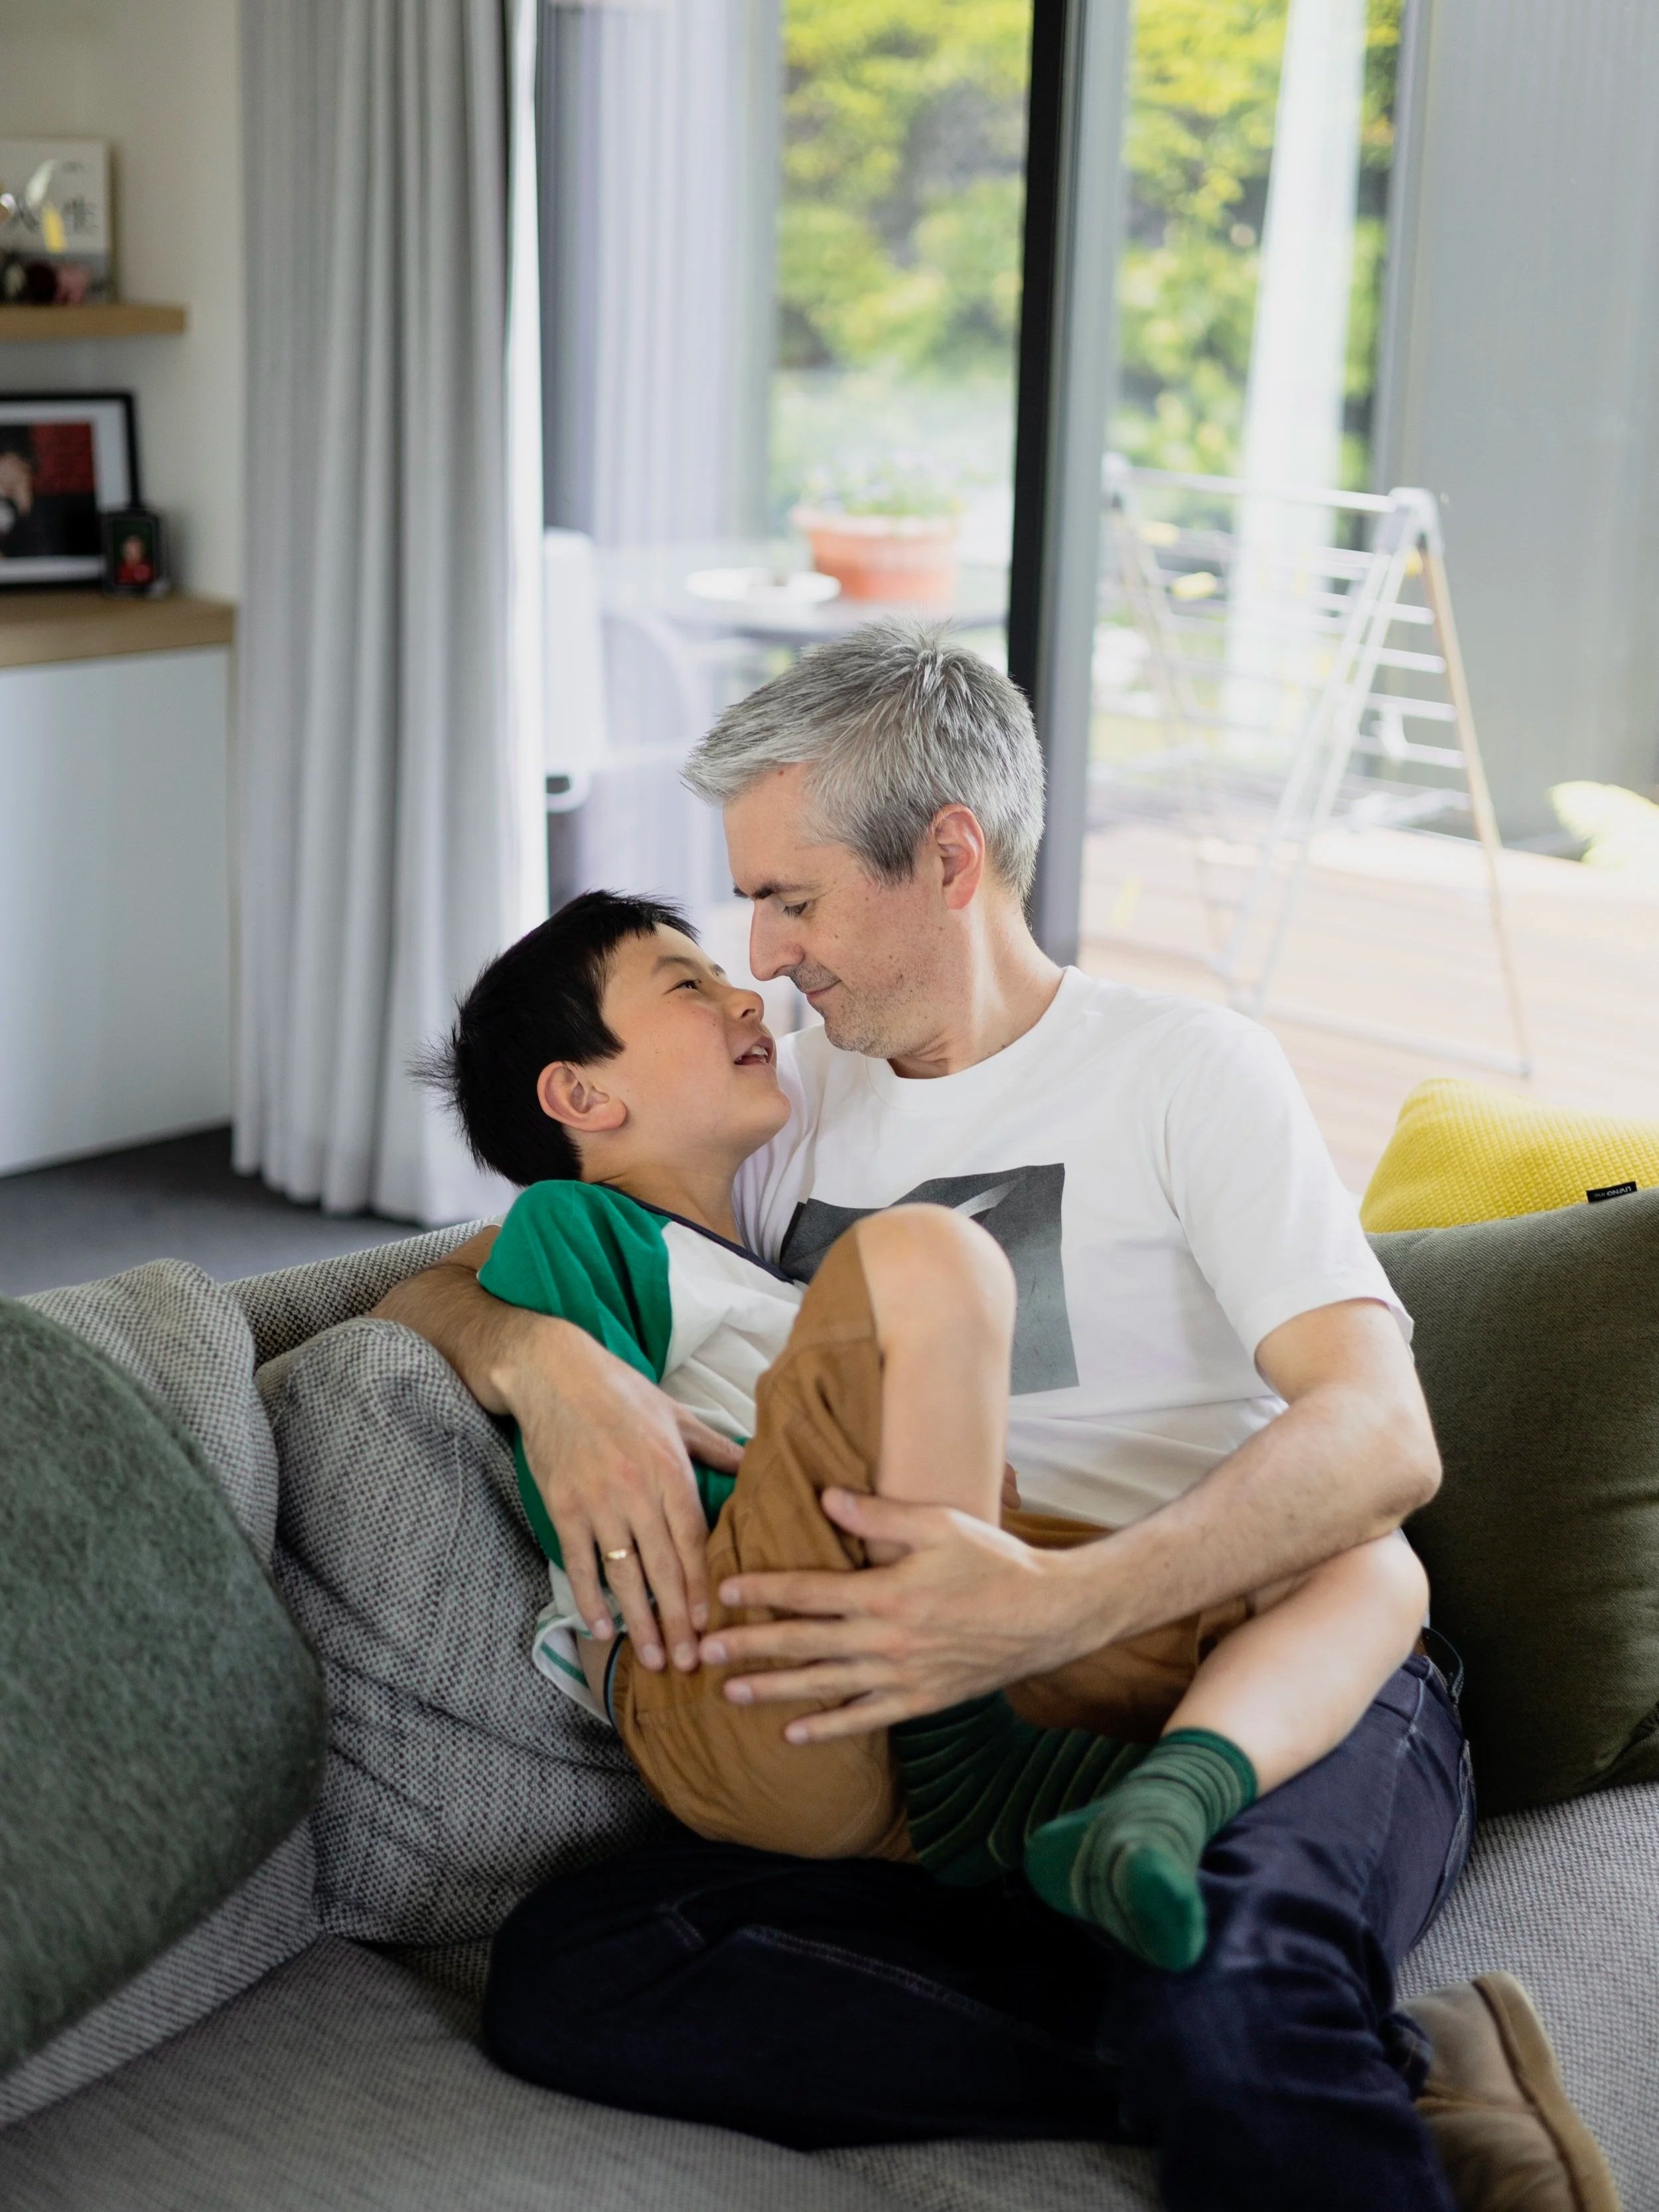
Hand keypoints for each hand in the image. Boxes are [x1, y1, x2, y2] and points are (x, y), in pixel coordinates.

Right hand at [498, 1317, 739, 1672]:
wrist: (553, 1372)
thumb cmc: (621, 1392)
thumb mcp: (677, 1414)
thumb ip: (716, 1448)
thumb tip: (755, 1465)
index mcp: (670, 1469)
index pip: (692, 1540)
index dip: (702, 1586)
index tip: (712, 1625)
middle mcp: (635, 1491)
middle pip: (662, 1567)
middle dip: (677, 1620)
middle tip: (689, 1663)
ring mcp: (596, 1502)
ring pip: (623, 1574)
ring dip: (639, 1622)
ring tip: (654, 1659)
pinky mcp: (562, 1507)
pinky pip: (579, 1563)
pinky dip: (590, 1600)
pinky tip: (603, 1629)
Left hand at [698, 1489, 1109, 1740]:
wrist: (1048, 1616)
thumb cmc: (994, 1562)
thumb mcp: (938, 1524)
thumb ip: (878, 1513)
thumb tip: (827, 1496)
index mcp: (885, 1592)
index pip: (807, 1592)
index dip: (762, 1591)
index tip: (723, 1593)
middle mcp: (885, 1639)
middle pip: (803, 1643)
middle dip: (750, 1647)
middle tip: (705, 1652)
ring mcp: (901, 1675)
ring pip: (824, 1685)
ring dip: (774, 1690)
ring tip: (732, 1694)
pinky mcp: (920, 1700)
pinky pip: (864, 1717)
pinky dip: (827, 1728)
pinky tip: (794, 1733)